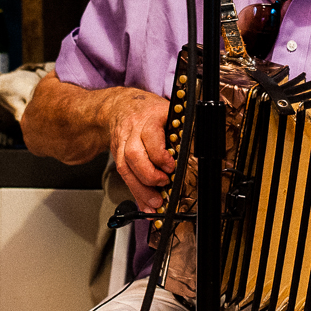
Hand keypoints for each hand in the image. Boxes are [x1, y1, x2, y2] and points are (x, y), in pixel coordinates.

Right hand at [104, 89, 176, 212]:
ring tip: (155, 201)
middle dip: (149, 174)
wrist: (120, 106)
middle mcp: (133, 129)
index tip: (171, 167)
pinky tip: (144, 204)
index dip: (160, 154)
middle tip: (163, 183)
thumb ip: (177, 133)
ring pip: (125, 166)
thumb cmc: (150, 112)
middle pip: (134, 154)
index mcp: (150, 117)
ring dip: (141, 188)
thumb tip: (193, 159)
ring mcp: (122, 142)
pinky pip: (123, 175)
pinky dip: (135, 192)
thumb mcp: (168, 114)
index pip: (151, 135)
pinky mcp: (116, 153)